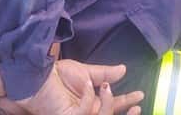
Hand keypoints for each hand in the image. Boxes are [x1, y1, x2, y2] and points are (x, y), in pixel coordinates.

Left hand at [22, 60, 142, 114]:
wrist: (40, 76)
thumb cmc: (59, 75)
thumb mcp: (87, 72)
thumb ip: (105, 73)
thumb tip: (124, 69)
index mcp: (91, 103)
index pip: (112, 106)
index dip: (126, 102)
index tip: (140, 95)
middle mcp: (86, 112)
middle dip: (123, 110)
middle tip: (136, 105)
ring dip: (108, 102)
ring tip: (105, 87)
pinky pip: (85, 112)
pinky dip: (89, 97)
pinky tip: (88, 85)